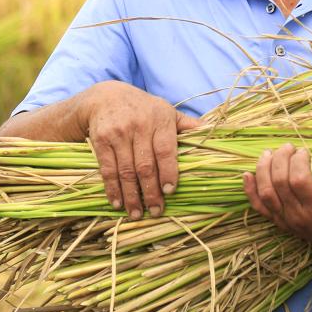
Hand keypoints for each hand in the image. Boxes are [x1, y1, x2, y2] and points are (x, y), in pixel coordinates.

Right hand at [79, 80, 199, 219]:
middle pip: (145, 165)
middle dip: (150, 191)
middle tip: (156, 211)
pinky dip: (112, 189)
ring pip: (126, 170)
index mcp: (160, 119)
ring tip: (137, 214)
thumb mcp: (166, 110)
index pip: (165, 149)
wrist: (106, 97)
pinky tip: (118, 203)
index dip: (168, 171)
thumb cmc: (143, 109)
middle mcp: (139, 125)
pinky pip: (108, 169)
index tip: (170, 191)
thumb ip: (186, 125)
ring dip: (131, 196)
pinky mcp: (101, 141)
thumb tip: (211, 131)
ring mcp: (119, 133)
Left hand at [244, 143, 311, 260]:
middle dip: (280, 160)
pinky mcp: (277, 221)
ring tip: (268, 152)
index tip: (304, 151)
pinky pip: (258, 207)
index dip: (298, 162)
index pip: (299, 181)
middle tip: (287, 146)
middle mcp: (298, 216)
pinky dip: (249, 190)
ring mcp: (285, 220)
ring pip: (266, 192)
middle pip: (279, 183)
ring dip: (263, 169)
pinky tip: (246, 174)